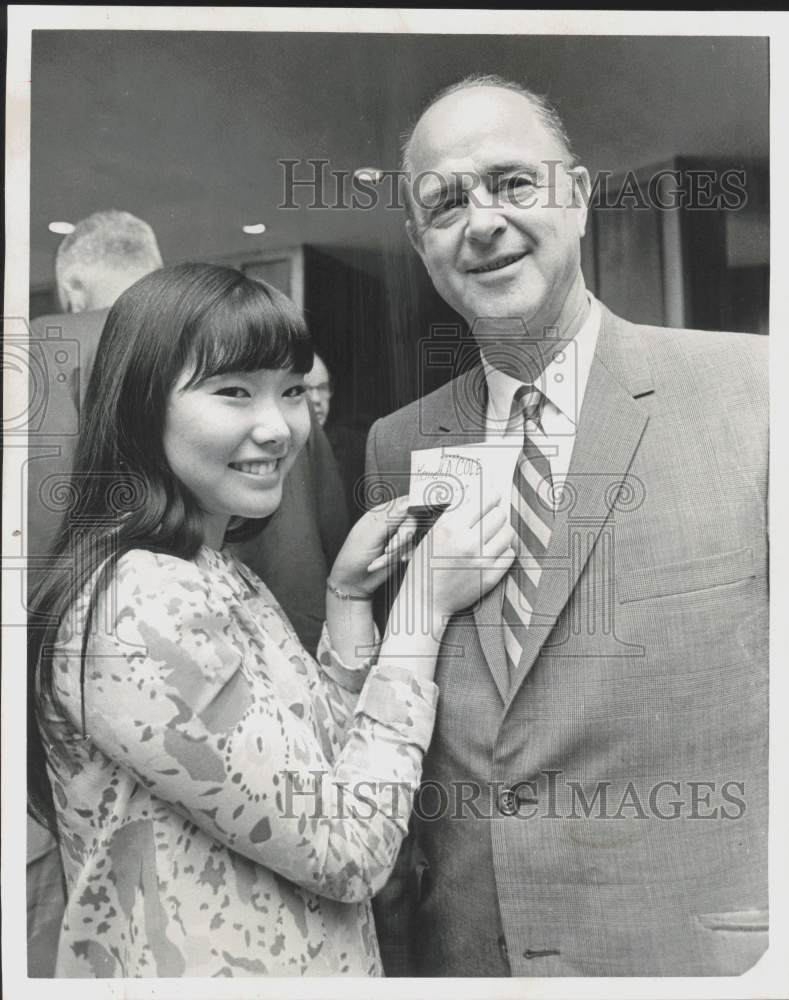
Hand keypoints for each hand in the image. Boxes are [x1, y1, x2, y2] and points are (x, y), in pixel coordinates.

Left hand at [329, 496, 416, 598]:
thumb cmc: (354, 556)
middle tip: (389, 549)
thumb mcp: (371, 536)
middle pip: (411, 522)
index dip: (410, 512)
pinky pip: (412, 550)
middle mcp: (390, 523)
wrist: (353, 581)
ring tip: (381, 558)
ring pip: (412, 538)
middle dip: (402, 538)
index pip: (403, 504)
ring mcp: (397, 537)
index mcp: (380, 514)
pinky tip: (389, 563)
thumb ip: (391, 519)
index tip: (408, 524)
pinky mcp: (402, 550)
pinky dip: (402, 557)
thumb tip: (407, 502)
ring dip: (398, 551)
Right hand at [408, 491, 514, 618]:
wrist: (426, 600)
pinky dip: (505, 550)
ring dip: (503, 531)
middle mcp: (467, 542)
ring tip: (494, 534)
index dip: (491, 495)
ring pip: (508, 533)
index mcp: (450, 527)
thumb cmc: (426, 565)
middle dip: (497, 513)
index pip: (483, 500)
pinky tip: (495, 551)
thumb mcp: (432, 534)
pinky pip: (510, 554)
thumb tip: (478, 498)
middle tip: (493, 516)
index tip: (493, 495)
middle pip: (499, 515)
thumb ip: (454, 517)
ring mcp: (481, 560)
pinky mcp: (490, 576)